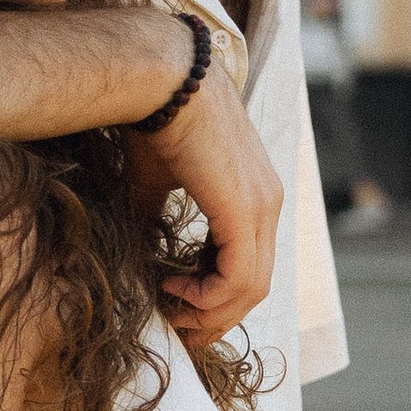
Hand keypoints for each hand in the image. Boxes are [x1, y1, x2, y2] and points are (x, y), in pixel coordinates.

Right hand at [126, 61, 281, 346]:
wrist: (164, 79)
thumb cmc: (156, 120)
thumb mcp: (157, 182)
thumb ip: (157, 218)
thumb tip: (142, 252)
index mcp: (254, 196)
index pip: (250, 263)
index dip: (218, 297)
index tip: (180, 309)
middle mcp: (268, 204)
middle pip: (255, 285)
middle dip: (216, 316)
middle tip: (180, 330)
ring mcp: (263, 207)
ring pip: (251, 288)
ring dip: (210, 311)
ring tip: (173, 311)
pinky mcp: (246, 211)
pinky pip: (239, 276)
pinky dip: (209, 295)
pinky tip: (175, 289)